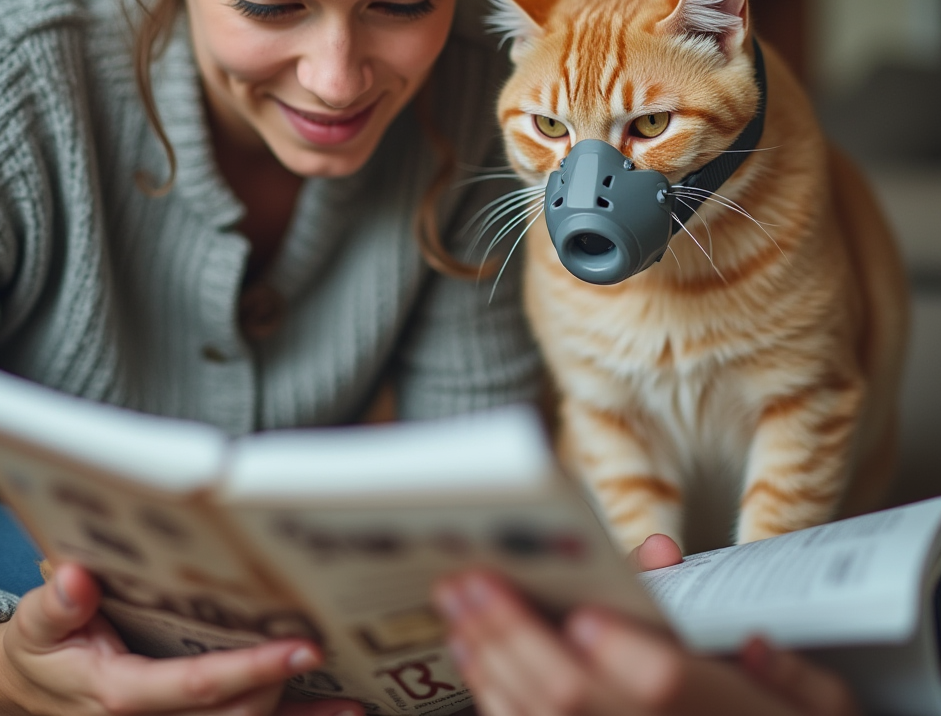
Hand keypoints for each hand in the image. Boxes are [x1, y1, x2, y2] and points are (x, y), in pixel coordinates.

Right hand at [0, 563, 363, 715]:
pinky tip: (332, 714)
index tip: (301, 648)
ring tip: (354, 703)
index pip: (196, 687)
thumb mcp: (38, 624)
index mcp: (122, 696)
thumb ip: (56, 604)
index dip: (251, 669)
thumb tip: (75, 578)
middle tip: (327, 645)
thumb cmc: (45, 648)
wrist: (33, 688)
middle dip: (280, 685)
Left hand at [433, 536, 859, 715]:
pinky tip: (474, 660)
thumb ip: (784, 666)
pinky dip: (493, 700)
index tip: (580, 608)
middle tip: (471, 578)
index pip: (664, 681)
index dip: (617, 648)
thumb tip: (718, 608)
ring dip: (491, 660)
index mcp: (726, 714)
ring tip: (458, 605)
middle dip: (514, 632)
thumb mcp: (821, 710)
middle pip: (574, 697)